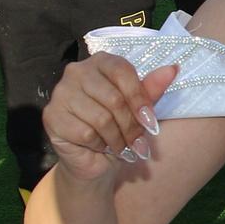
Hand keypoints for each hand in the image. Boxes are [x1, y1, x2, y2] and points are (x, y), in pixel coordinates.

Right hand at [45, 55, 179, 180]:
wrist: (94, 161)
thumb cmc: (118, 130)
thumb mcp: (138, 110)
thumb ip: (151, 89)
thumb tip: (173, 69)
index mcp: (100, 62)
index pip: (122, 71)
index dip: (140, 98)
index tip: (151, 123)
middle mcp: (76, 72)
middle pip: (113, 97)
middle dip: (131, 126)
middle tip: (139, 144)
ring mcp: (60, 93)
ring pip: (101, 118)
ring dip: (118, 139)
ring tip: (123, 148)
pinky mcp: (51, 116)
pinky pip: (85, 133)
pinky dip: (100, 145)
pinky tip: (101, 148)